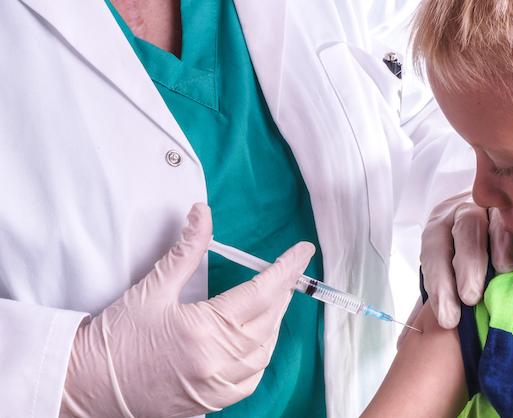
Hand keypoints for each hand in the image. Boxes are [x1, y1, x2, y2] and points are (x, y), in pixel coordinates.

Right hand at [59, 203, 314, 417]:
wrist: (87, 385)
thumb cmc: (116, 338)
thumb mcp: (153, 289)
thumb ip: (186, 250)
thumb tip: (202, 213)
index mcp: (204, 330)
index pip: (262, 292)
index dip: (286, 269)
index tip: (303, 251)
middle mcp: (218, 361)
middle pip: (269, 319)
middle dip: (283, 290)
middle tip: (288, 270)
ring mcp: (217, 386)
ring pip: (266, 349)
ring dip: (276, 321)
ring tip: (276, 298)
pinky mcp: (213, 401)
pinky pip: (253, 376)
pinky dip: (262, 352)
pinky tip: (259, 337)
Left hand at [414, 192, 512, 331]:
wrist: (489, 216)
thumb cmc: (463, 252)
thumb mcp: (445, 271)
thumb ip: (431, 302)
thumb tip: (405, 342)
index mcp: (439, 228)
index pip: (434, 250)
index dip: (439, 283)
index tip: (448, 318)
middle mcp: (460, 213)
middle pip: (461, 231)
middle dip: (465, 266)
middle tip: (471, 298)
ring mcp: (489, 207)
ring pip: (487, 222)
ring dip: (493, 250)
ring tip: (500, 275)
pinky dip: (512, 240)